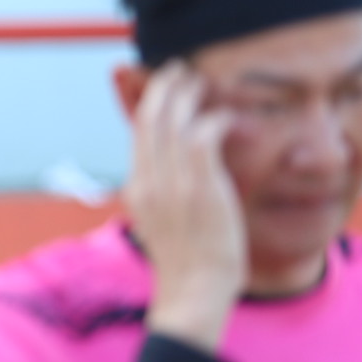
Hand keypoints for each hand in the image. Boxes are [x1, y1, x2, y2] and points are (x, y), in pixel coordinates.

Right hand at [125, 62, 246, 352]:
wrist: (191, 291)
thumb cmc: (184, 264)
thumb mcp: (159, 225)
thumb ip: (159, 197)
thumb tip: (162, 183)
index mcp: (136, 187)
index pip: (138, 136)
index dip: (150, 107)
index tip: (163, 91)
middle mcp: (146, 180)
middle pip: (148, 120)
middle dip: (162, 89)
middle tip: (177, 70)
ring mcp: (171, 183)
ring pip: (170, 121)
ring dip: (184, 94)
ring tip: (197, 79)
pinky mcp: (199, 187)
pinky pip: (201, 137)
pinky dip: (212, 120)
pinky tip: (225, 116)